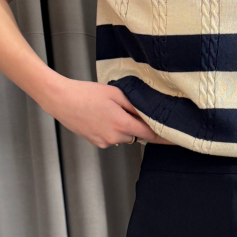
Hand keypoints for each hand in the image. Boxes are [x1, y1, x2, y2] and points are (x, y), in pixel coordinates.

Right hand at [40, 79, 177, 147]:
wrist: (60, 99)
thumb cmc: (85, 93)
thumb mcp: (115, 93)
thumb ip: (135, 105)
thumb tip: (149, 113)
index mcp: (123, 123)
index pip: (151, 135)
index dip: (164, 137)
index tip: (176, 139)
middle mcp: (115, 137)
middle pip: (136, 135)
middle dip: (136, 125)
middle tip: (125, 109)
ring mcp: (105, 141)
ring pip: (123, 136)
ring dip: (122, 127)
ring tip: (107, 110)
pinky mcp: (96, 142)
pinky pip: (111, 138)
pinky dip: (110, 129)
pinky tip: (99, 117)